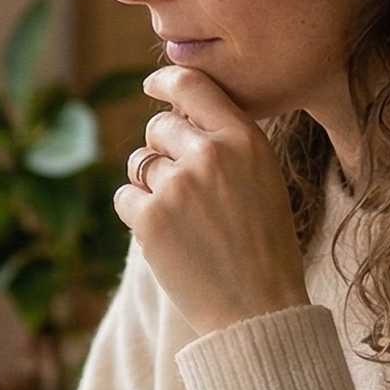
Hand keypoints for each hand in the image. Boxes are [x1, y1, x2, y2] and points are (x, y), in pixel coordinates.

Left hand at [115, 66, 309, 333]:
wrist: (259, 308)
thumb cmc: (264, 245)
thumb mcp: (263, 178)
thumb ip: (226, 143)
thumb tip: (176, 117)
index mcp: (244, 139)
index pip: (193, 86)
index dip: (166, 81)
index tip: (152, 85)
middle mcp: (210, 154)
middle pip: (159, 127)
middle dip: (162, 150)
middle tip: (185, 190)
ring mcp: (177, 186)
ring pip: (139, 164)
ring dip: (150, 186)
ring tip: (184, 221)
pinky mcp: (150, 218)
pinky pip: (125, 197)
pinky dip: (137, 214)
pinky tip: (168, 238)